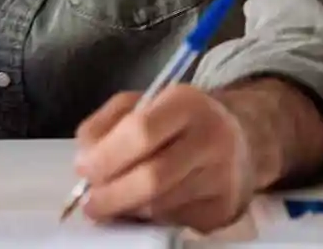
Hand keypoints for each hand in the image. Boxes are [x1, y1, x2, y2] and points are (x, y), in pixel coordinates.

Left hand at [71, 84, 256, 231]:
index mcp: (187, 102)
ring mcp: (222, 176)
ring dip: (128, 209)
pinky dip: (151, 218)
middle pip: (152, 177)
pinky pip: (174, 220)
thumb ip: (106, 123)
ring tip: (113, 203)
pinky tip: (145, 206)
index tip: (82, 169)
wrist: (240, 140)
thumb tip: (84, 158)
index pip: (141, 132)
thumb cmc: (179, 120)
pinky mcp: (224, 208)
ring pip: (160, 205)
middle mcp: (212, 138)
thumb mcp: (144, 103)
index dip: (106, 156)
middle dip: (112, 195)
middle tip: (90, 204)